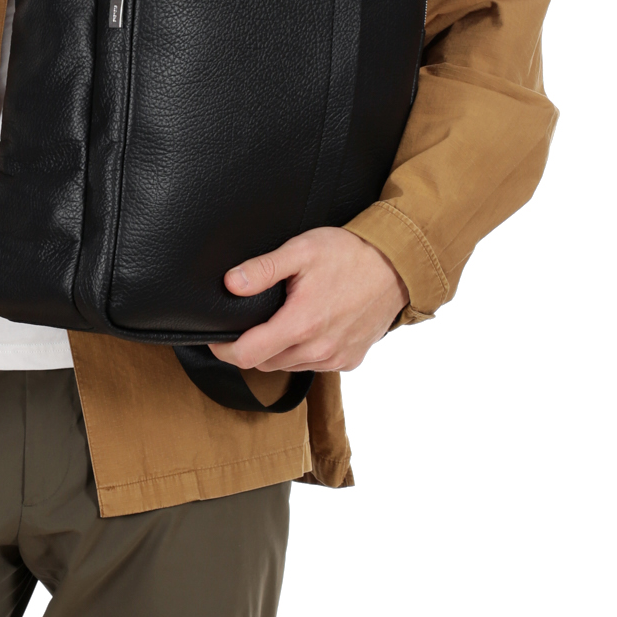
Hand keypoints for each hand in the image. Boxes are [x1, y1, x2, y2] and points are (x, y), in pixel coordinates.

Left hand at [209, 227, 409, 373]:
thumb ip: (262, 269)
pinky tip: (310, 328)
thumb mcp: (301, 251)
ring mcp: (336, 358)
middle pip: (265, 363)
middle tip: (249, 322)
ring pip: (289, 366)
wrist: (399, 266)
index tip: (217, 338)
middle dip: (251, 347)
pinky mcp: (350, 360)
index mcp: (301, 325)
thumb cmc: (351, 254)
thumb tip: (230, 284)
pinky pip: (315, 365)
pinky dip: (304, 353)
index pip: (246, 356)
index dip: (224, 349)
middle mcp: (318, 350)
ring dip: (278, 351)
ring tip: (282, 320)